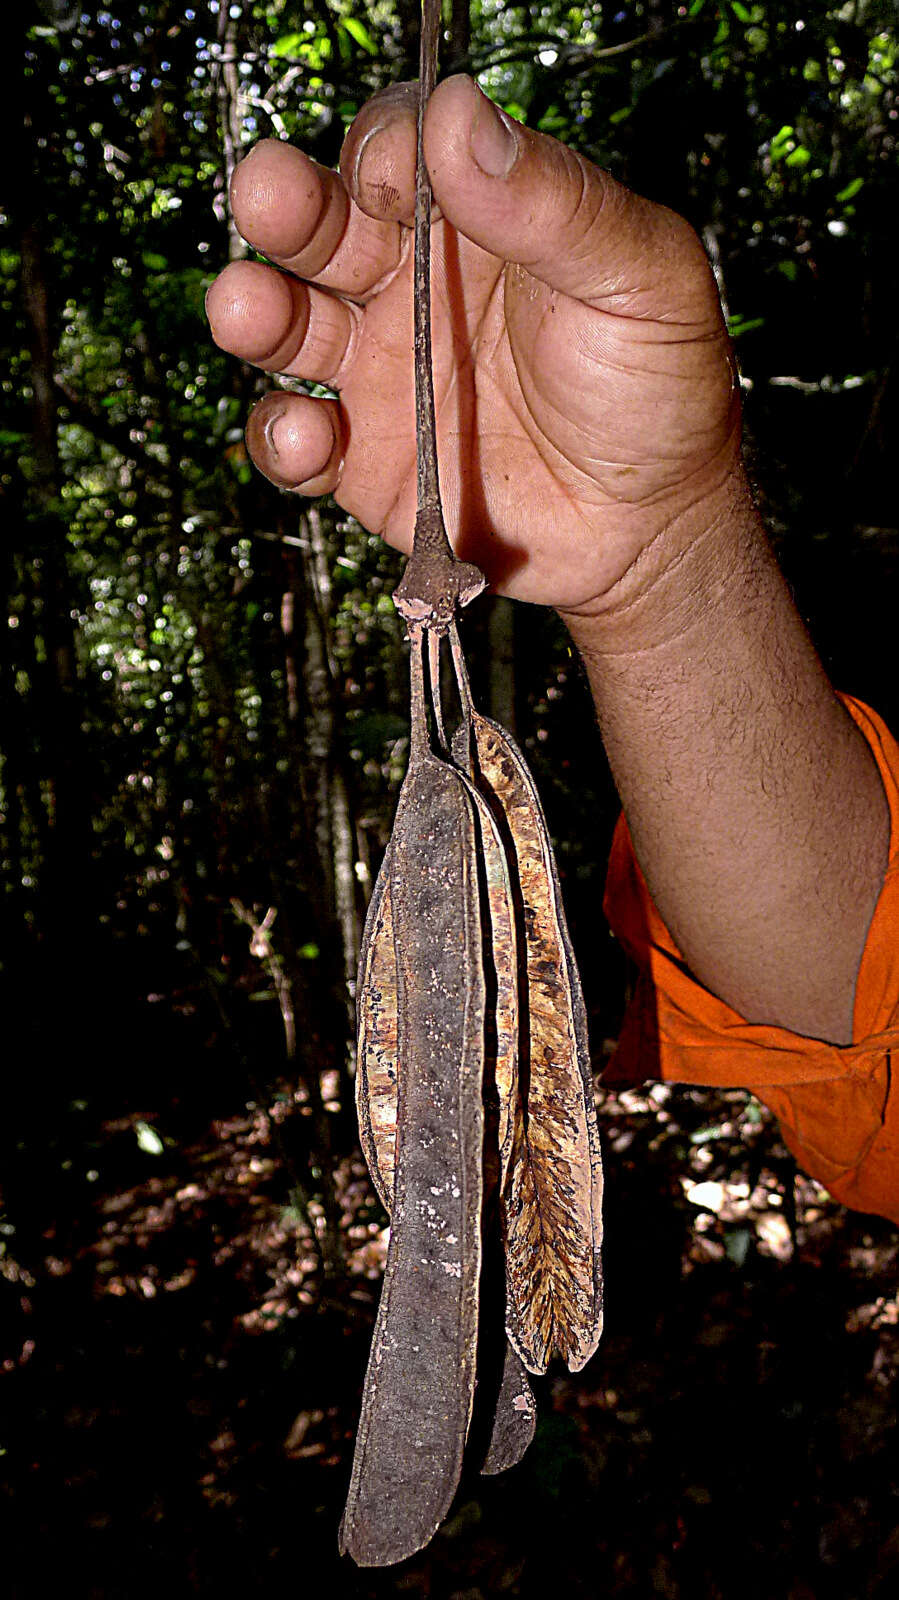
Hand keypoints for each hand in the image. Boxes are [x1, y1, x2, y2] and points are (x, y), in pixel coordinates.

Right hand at [206, 76, 739, 615]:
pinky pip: (294, 439)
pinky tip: (311, 435)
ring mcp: (382, 372)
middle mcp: (415, 286)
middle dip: (285, 205)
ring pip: (286, 324)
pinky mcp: (364, 459)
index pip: (402, 153)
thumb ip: (556, 202)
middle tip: (271, 198)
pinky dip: (281, 435)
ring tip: (249, 313)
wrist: (649, 532)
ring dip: (255, 311)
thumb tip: (462, 112)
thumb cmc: (658, 393)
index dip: (385, 153)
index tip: (396, 179)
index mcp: (480, 222)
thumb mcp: (640, 279)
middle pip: (321, 224)